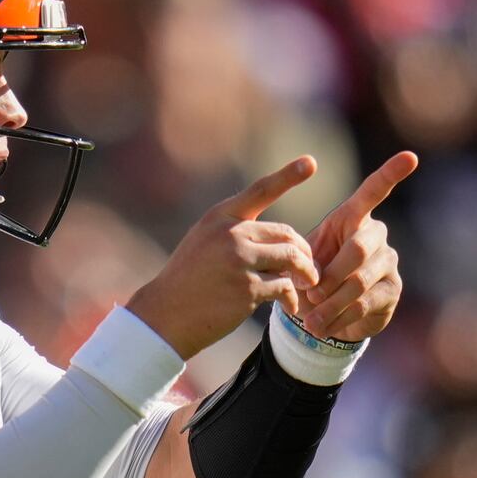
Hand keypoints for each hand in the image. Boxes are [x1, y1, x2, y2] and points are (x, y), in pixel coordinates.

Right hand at [127, 157, 321, 359]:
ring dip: (305, 273)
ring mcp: (239, 260)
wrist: (165, 315)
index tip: (311, 162)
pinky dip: (291, 298)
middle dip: (304, 252)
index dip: (288, 175)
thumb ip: (235, 233)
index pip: (260, 190)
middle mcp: (230, 234)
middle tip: (308, 268)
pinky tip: (289, 306)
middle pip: (286, 234)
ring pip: (291, 259)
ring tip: (306, 284)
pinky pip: (284, 287)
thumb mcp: (203, 242)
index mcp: (219, 217)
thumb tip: (280, 240)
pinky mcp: (247, 289)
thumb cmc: (188, 280)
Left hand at [296, 151, 417, 342]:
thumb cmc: (310, 275)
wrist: (321, 312)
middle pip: (357, 250)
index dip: (391, 174)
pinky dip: (339, 318)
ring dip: (330, 303)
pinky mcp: (392, 290)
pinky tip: (323, 327)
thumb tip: (306, 278)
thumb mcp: (299, 262)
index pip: (373, 191)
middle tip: (309, 294)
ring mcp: (388, 262)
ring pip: (359, 282)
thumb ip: (300, 262)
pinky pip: (364, 304)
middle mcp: (376, 235)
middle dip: (329, 275)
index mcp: (352, 217)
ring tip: (310, 320)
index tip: (410, 157)